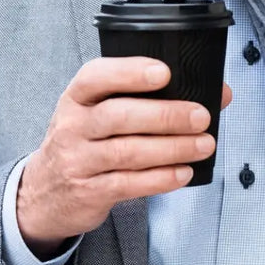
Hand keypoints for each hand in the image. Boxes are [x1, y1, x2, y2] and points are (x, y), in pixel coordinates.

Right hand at [17, 56, 232, 257]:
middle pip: (119, 115)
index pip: (97, 76)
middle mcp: (73, 125)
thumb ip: (153, 97)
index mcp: (78, 96)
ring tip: (203, 145)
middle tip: (201, 116)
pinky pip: (128, 184)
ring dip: (172, 148)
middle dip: (166, 115)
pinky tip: (183, 172)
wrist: (45, 192)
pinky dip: (161, 178)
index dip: (131, 72)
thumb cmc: (88, 138)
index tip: (165, 73)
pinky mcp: (89, 192)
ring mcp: (78, 160)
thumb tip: (219, 92)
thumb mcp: (104, 109)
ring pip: (128, 152)